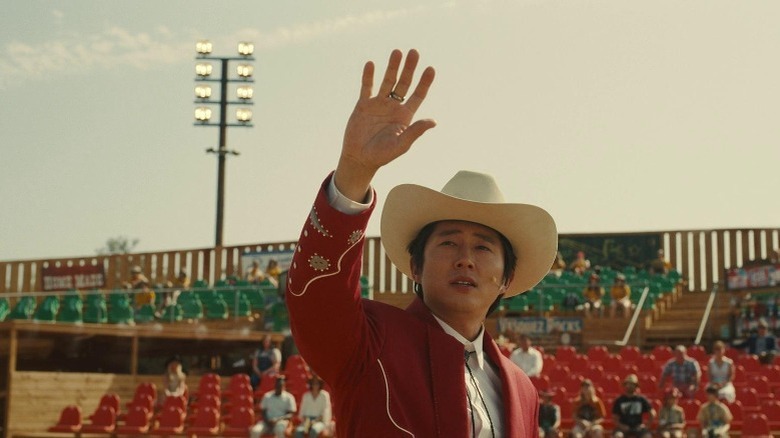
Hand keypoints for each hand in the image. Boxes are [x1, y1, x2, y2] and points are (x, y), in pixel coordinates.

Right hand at [335, 49, 435, 201]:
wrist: (360, 158)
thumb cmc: (383, 155)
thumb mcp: (402, 144)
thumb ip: (415, 131)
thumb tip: (433, 121)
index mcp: (405, 116)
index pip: (418, 95)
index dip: (425, 82)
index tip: (430, 68)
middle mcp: (393, 107)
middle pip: (404, 83)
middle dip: (409, 68)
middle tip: (414, 52)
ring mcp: (378, 104)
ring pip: (387, 81)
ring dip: (392, 67)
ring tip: (397, 52)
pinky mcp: (363, 105)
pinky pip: (366, 87)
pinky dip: (368, 76)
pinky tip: (371, 64)